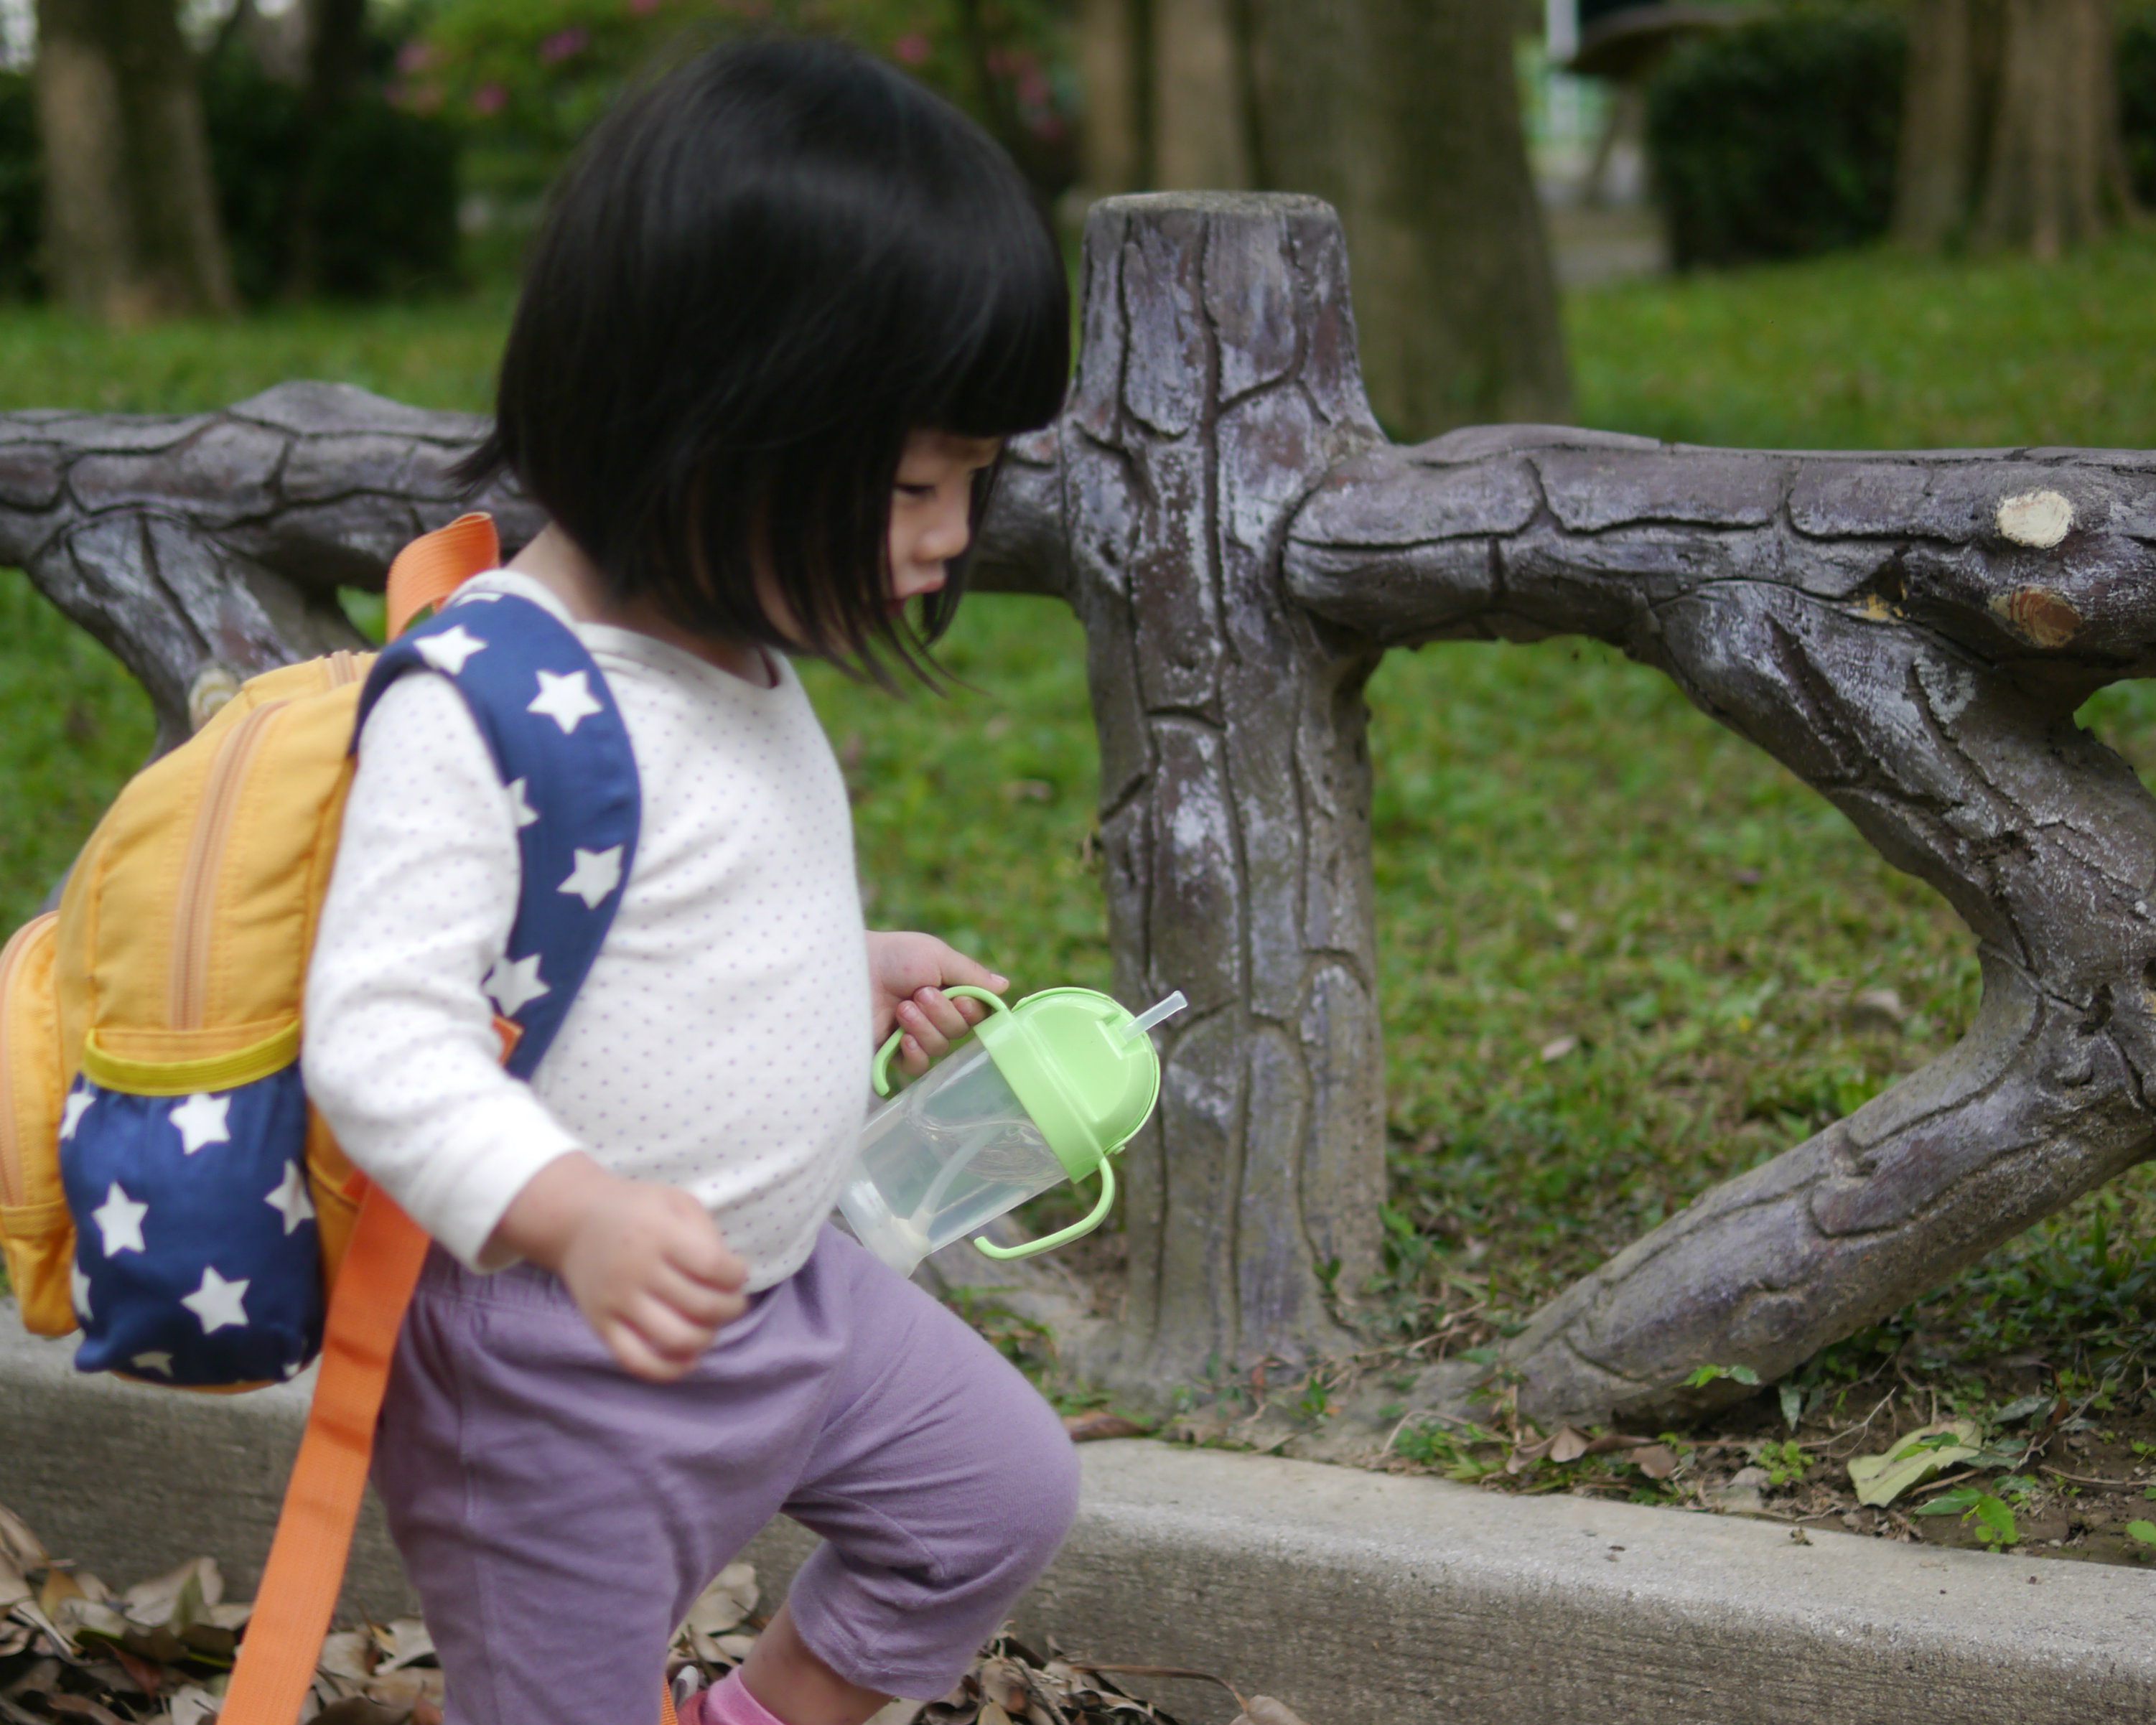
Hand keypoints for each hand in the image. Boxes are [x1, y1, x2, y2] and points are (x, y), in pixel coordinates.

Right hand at [486, 1153, 748, 1380]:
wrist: (573, 1222)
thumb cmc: (636, 1210)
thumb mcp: (675, 1200)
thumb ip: (706, 1232)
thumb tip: (729, 1276)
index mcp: (658, 1234)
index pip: (713, 1267)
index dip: (738, 1275)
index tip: (738, 1271)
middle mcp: (636, 1270)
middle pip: (702, 1307)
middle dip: (732, 1308)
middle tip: (733, 1301)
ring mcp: (617, 1302)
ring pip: (676, 1340)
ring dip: (707, 1339)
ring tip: (710, 1325)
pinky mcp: (601, 1326)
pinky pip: (638, 1362)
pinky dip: (670, 1370)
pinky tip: (689, 1358)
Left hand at [865, 930, 1007, 1078]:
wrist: (851, 968)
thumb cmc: (893, 956)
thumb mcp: (937, 955)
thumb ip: (971, 974)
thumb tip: (1004, 986)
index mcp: (947, 991)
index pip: (976, 1012)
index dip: (971, 1010)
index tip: (959, 997)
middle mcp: (933, 1014)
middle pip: (960, 1032)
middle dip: (943, 1014)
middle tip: (920, 994)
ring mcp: (913, 1034)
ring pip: (940, 1049)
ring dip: (925, 1028)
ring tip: (902, 1008)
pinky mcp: (892, 1053)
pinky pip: (917, 1068)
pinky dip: (916, 1053)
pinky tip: (903, 1038)